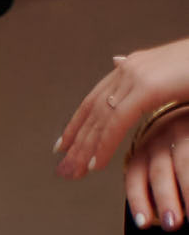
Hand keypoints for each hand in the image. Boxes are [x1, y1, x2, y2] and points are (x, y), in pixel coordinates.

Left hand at [57, 37, 188, 179]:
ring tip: (73, 172)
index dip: (78, 122)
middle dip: (76, 141)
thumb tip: (117, 63)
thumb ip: (145, 78)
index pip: (97, 97)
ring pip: (101, 119)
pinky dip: (104, 145)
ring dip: (85, 149)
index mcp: (135, 65)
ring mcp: (137, 76)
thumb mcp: (172, 76)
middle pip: (93, 110)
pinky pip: (117, 123)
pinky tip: (95, 164)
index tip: (63, 144)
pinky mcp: (147, 87)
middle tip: (63, 167)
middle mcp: (131, 68)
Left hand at [125, 107, 188, 231]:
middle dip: (165, 199)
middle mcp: (161, 141)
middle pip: (160, 172)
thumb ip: (151, 189)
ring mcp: (184, 133)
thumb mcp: (154, 166)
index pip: (135, 178)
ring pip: (184, 162)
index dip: (138, 201)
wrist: (186, 116)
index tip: (143, 223)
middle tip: (172, 225)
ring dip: (188, 190)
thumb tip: (148, 222)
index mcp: (143, 153)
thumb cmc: (168, 154)